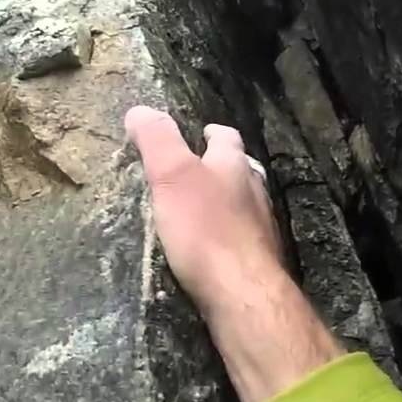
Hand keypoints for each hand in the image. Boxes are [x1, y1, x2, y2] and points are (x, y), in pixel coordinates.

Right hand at [123, 106, 285, 315]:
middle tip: (198, 171)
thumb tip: (140, 109)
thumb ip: (157, 140)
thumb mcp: (172, 175)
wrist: (242, 292)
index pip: (226, 138)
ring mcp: (261, 227)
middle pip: (240, 170)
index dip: (211, 133)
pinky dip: (228, 236)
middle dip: (221, 168)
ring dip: (227, 202)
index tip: (200, 132)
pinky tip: (213, 248)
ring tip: (202, 209)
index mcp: (234, 166)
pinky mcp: (258, 260)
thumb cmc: (205, 228)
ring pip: (245, 204)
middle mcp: (254, 192)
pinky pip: (242, 238)